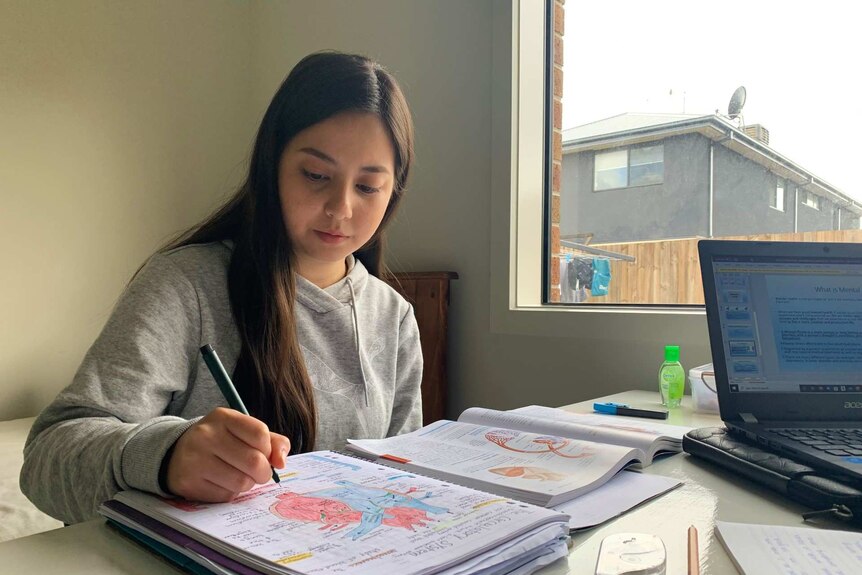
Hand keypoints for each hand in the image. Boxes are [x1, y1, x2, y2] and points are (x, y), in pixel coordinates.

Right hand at [164, 407, 290, 501]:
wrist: (177, 454)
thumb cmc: (221, 442)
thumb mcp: (243, 432)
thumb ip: (272, 442)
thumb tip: (281, 462)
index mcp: (223, 417)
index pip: (260, 433)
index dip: (268, 449)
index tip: (263, 453)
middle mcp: (206, 435)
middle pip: (254, 461)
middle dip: (263, 472)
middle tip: (259, 473)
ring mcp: (195, 460)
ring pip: (242, 482)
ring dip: (247, 484)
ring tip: (239, 476)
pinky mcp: (189, 483)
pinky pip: (225, 496)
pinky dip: (230, 493)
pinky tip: (221, 483)